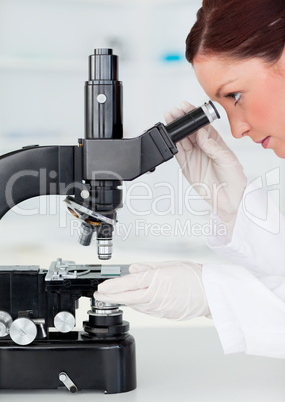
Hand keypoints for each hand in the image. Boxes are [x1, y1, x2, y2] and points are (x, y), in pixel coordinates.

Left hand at [94, 261, 209, 319]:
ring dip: (123, 301)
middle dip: (111, 297)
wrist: (212, 293)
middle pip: (128, 297)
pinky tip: (132, 301)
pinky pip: (146, 310)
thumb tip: (134, 269)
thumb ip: (149, 267)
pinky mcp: (165, 315)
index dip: (113, 286)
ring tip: (113, 296)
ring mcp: (161, 308)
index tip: (103, 286)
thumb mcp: (171, 264)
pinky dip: (136, 305)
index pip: (129, 283)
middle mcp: (157, 295)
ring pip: (136, 305)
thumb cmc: (195, 277)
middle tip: (99, 295)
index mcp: (158, 279)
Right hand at [165, 101, 246, 235]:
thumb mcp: (227, 159)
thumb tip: (201, 134)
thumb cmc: (234, 179)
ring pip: (181, 140)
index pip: (201, 124)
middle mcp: (203, 147)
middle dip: (180, 120)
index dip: (193, 115)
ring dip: (174, 130)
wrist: (230, 199)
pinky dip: (172, 145)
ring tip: (169, 120)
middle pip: (188, 130)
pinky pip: (177, 154)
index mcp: (215, 141)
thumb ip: (212, 146)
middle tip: (174, 112)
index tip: (186, 107)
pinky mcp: (186, 167)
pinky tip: (169, 137)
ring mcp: (194, 156)